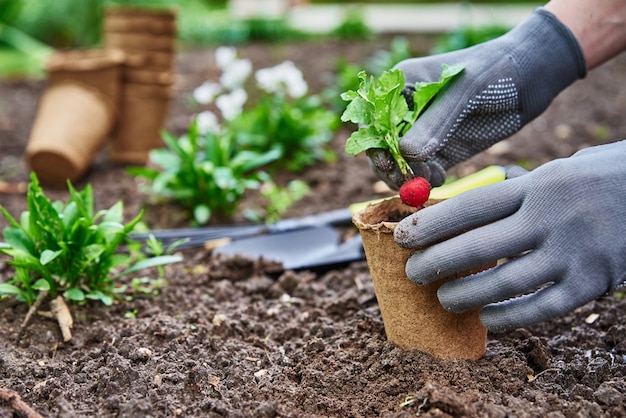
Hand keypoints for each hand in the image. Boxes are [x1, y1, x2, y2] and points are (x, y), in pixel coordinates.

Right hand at [370, 7, 586, 188]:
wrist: (531, 78)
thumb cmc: (496, 70)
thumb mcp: (465, 91)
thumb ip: (436, 122)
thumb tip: (407, 154)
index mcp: (400, 85)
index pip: (374, 118)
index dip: (374, 142)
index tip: (388, 162)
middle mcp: (405, 110)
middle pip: (381, 145)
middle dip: (390, 165)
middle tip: (406, 182)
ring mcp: (422, 132)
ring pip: (400, 163)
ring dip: (408, 177)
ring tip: (429, 180)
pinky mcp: (439, 150)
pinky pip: (422, 171)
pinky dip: (425, 180)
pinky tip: (440, 179)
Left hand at [393, 141, 625, 331]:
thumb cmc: (603, 179)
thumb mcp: (560, 171)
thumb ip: (518, 190)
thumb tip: (468, 205)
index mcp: (538, 186)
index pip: (472, 207)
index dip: (431, 225)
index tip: (402, 238)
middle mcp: (552, 218)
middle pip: (479, 246)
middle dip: (437, 263)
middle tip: (412, 274)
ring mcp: (574, 253)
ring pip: (506, 282)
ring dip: (467, 295)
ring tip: (444, 299)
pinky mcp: (593, 283)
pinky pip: (543, 307)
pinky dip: (510, 317)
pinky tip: (487, 320)